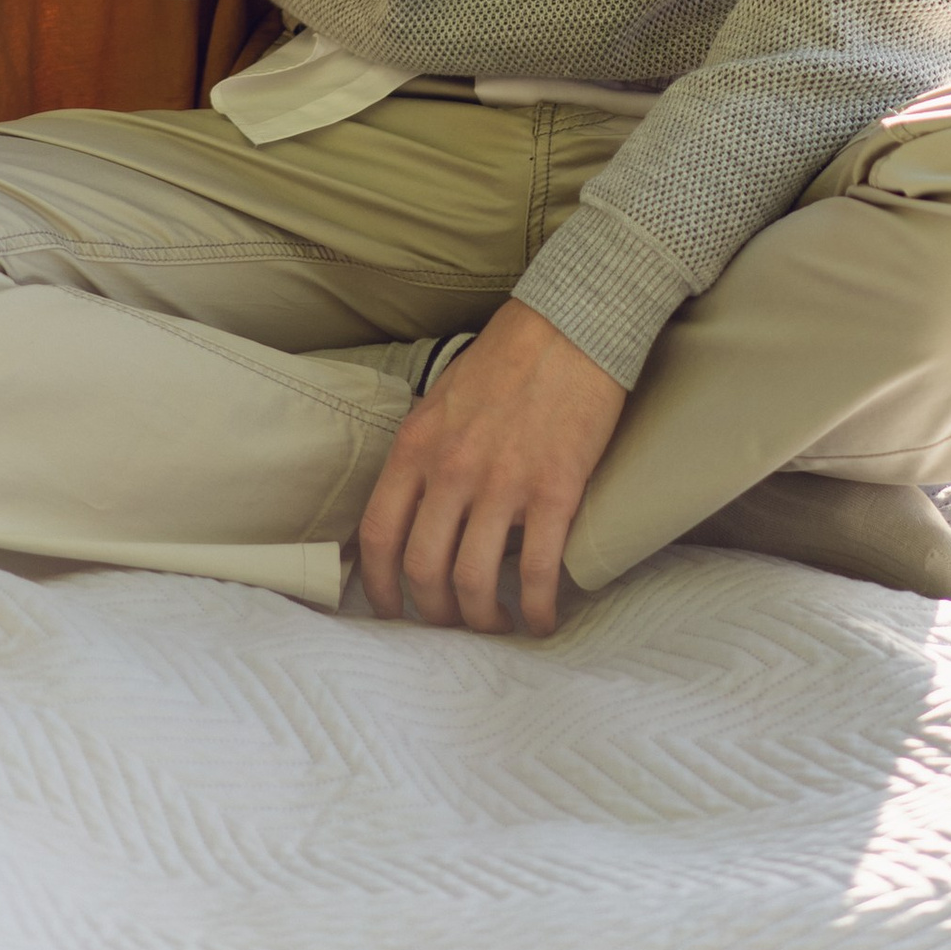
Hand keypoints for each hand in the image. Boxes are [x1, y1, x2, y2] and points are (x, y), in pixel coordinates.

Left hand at [357, 297, 625, 636]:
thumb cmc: (507, 359)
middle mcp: (451, 469)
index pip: (379, 534)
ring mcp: (502, 483)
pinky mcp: (554, 490)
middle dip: (435, 612)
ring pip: (473, 581)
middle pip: (424, 570)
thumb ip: (424, 454)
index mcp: (417, 445)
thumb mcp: (441, 401)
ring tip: (498, 624)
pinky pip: (537, 572)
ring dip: (484, 618)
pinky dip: (539, 609)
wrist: (571, 325)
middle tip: (452, 623)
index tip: (391, 610)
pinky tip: (544, 619)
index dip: (380, 586)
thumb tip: (416, 509)